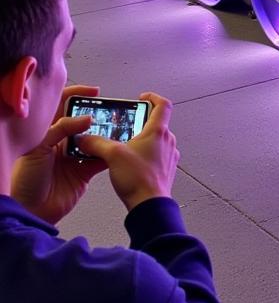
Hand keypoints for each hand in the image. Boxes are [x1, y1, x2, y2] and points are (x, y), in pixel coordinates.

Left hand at [10, 85, 107, 224]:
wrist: (30, 210)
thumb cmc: (25, 180)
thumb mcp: (39, 148)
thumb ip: (62, 129)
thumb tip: (86, 118)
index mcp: (47, 132)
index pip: (63, 106)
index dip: (77, 95)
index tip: (93, 92)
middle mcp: (62, 142)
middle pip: (83, 122)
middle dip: (97, 115)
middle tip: (109, 111)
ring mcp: (74, 156)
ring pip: (95, 140)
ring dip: (105, 135)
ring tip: (115, 130)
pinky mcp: (84, 172)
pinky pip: (101, 159)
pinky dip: (109, 155)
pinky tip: (115, 150)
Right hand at [75, 92, 177, 212]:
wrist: (149, 204)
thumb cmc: (138, 178)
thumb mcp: (112, 155)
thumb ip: (96, 143)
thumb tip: (84, 138)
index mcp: (158, 131)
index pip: (163, 105)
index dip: (152, 97)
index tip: (141, 98)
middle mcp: (167, 141)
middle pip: (157, 123)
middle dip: (140, 123)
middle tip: (126, 126)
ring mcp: (169, 155)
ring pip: (156, 140)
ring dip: (142, 140)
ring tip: (125, 146)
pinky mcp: (166, 169)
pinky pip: (157, 155)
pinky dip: (145, 154)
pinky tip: (131, 163)